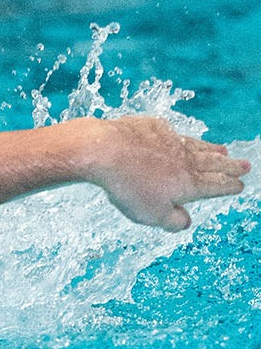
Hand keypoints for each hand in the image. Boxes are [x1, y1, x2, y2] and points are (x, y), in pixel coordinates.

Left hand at [81, 116, 248, 230]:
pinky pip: (169, 132)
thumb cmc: (127, 186)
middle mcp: (185, 159)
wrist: (103, 150)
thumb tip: (184, 220)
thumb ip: (173, 221)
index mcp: (190, 183)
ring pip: (196, 145)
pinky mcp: (150, 126)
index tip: (239, 186)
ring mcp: (169, 140)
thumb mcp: (151, 215)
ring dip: (211, 149)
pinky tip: (177, 137)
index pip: (217, 185)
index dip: (230, 186)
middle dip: (231, 166)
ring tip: (222, 150)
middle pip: (214, 162)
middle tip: (245, 166)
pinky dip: (177, 137)